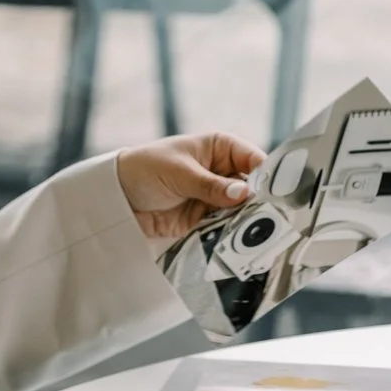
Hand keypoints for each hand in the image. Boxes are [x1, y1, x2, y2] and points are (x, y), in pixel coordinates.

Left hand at [116, 133, 266, 240]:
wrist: (116, 196)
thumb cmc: (145, 169)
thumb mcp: (180, 173)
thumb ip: (211, 185)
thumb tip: (244, 193)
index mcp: (220, 148)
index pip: (253, 159)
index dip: (265, 175)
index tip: (274, 193)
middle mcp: (221, 172)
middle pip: (250, 188)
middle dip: (257, 203)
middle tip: (269, 219)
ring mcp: (213, 197)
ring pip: (239, 210)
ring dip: (244, 222)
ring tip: (254, 234)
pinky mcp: (203, 220)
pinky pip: (222, 227)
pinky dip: (228, 235)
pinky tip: (235, 242)